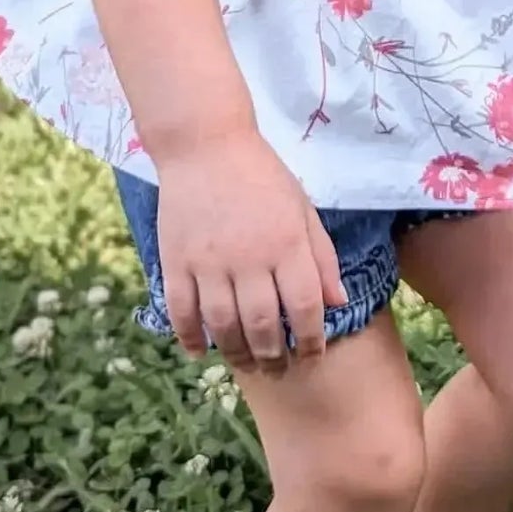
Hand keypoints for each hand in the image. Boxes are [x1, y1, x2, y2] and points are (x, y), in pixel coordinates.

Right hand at [155, 130, 347, 370]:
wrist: (205, 144)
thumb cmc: (262, 176)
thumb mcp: (302, 209)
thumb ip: (322, 257)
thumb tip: (338, 304)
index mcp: (287, 243)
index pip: (305, 306)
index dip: (312, 339)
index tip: (312, 353)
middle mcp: (249, 257)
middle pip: (263, 325)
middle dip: (274, 355)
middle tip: (278, 367)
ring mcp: (208, 261)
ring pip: (222, 325)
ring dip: (237, 353)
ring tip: (247, 363)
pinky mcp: (175, 260)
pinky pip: (181, 311)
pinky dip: (189, 337)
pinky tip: (200, 350)